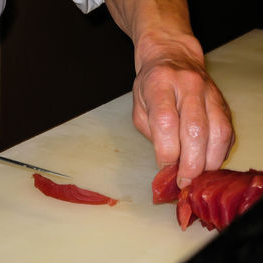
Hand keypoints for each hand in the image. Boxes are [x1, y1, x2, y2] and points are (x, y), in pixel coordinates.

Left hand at [132, 32, 234, 188]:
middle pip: (195, 130)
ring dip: (209, 162)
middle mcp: (188, 86)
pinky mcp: (223, 102)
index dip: (167, 151)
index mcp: (159, 85)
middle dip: (191, 164)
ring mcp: (209, 93)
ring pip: (218, 132)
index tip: (164, 169)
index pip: (166, 122)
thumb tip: (167, 163)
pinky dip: (220, 153)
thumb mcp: (139, 106)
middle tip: (184, 182)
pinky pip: (227, 132)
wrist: (173, 56)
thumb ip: (151, 133)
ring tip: (197, 177)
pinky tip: (208, 162)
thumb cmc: (151, 85)